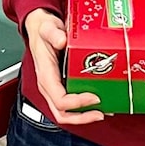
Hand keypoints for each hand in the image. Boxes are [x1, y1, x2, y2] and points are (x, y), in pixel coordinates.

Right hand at [24, 8, 103, 125]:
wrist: (40, 28)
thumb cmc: (44, 30)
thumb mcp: (47, 27)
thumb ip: (53, 33)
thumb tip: (61, 40)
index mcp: (45, 75)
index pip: (59, 100)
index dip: (77, 103)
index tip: (94, 97)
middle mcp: (49, 86)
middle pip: (62, 113)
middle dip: (82, 117)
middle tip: (100, 113)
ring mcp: (55, 88)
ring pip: (66, 113)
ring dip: (85, 116)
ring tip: (103, 111)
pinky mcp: (62, 86)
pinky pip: (71, 105)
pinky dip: (85, 108)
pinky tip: (100, 103)